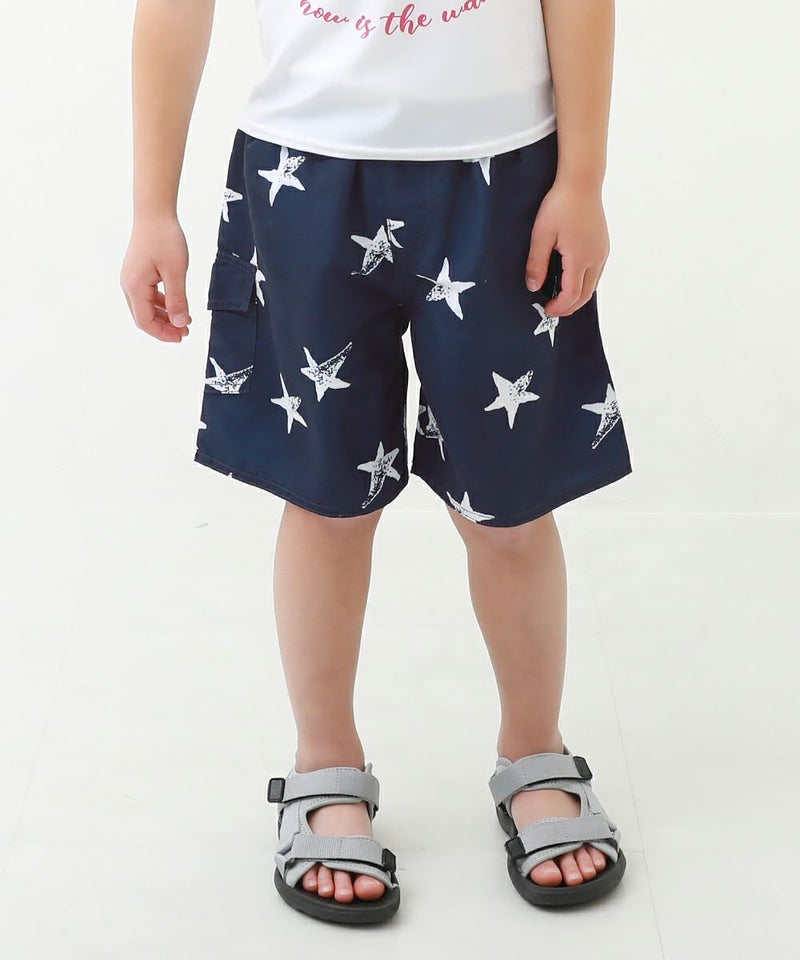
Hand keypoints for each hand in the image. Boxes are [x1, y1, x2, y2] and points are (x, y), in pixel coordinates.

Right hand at [120, 216, 191, 342]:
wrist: (154, 213)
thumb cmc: (165, 238)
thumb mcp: (176, 272)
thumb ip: (177, 300)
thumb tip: (179, 324)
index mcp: (135, 287)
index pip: (145, 322)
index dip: (163, 334)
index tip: (182, 337)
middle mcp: (129, 285)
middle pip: (144, 317)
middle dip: (164, 327)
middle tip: (186, 331)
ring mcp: (132, 279)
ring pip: (146, 307)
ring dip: (164, 316)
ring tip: (184, 320)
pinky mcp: (138, 273)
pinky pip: (148, 296)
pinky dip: (162, 304)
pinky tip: (177, 306)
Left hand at [525, 178, 609, 316]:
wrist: (581, 182)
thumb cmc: (560, 205)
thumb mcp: (541, 235)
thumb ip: (537, 263)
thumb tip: (533, 287)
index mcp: (580, 258)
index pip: (572, 294)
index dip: (559, 306)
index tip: (547, 309)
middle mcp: (596, 258)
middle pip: (585, 295)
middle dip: (570, 307)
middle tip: (554, 310)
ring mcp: (602, 251)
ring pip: (593, 285)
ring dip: (578, 296)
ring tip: (561, 299)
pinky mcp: (603, 245)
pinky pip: (596, 273)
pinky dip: (584, 283)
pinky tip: (572, 280)